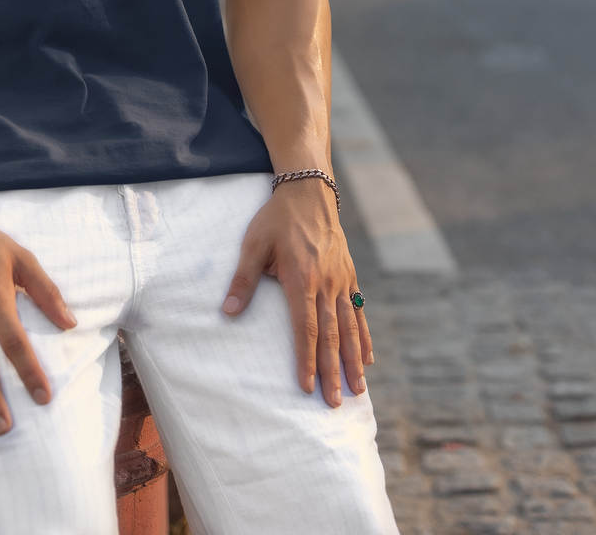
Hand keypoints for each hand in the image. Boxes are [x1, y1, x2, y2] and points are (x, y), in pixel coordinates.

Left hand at [221, 178, 372, 405]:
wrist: (308, 191)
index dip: (306, 359)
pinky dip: (364, 335)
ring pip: (349, 327)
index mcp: (302, 279)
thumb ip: (243, 280)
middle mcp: (326, 284)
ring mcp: (341, 280)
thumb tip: (227, 313)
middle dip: (332, 371)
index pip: (305, 328)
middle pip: (331, 335)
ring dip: (353, 360)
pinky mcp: (349, 275)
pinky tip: (368, 357)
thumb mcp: (254, 244)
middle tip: (335, 404)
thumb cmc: (276, 219)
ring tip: (358, 390)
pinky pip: (359, 310)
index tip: (306, 387)